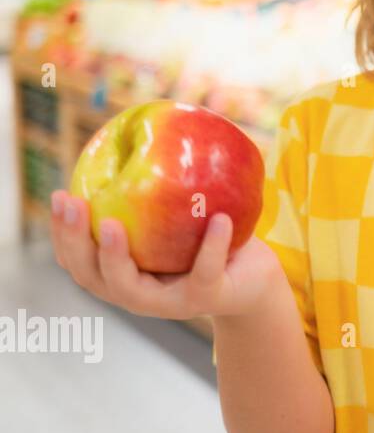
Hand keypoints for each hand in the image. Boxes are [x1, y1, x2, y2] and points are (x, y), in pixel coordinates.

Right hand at [48, 189, 282, 319]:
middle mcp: (138, 295)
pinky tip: (219, 218)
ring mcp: (170, 302)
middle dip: (75, 241)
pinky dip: (211, 246)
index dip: (62, 232)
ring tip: (112, 224)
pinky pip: (204, 273)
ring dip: (114, 256)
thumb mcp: (179, 218)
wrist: (254, 281)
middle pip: (91, 276)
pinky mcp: (207, 299)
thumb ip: (156, 193)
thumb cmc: (209, 242)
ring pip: (129, 288)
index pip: (79, 259)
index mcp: (123, 274)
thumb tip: (140, 130)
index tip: (60, 195)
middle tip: (73, 203)